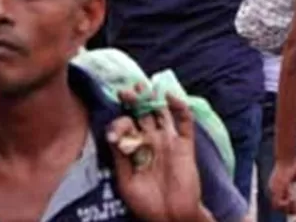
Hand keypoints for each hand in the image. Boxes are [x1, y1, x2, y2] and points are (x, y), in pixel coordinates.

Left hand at [109, 92, 203, 221]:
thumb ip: (119, 157)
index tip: (114, 129)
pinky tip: (170, 97)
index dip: (120, 122)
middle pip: (143, 114)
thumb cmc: (146, 203)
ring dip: (153, 99)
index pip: (127, 126)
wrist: (171, 216)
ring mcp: (169, 141)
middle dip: (135, 101)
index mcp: (136, 149)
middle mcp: (152, 141)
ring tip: (142, 86)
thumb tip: (111, 134)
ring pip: (162, 113)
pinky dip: (180, 107)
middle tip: (125, 90)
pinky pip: (185, 122)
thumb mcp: (125, 181)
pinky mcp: (185, 145)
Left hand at [269, 157, 295, 213]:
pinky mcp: (275, 188)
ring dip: (288, 208)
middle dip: (290, 209)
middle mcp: (275, 188)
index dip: (291, 206)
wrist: (289, 154)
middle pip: (279, 206)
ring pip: (276, 207)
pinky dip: (285, 205)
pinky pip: (277, 204)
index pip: (283, 201)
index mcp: (280, 185)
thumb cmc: (295, 161)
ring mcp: (274, 188)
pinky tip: (293, 199)